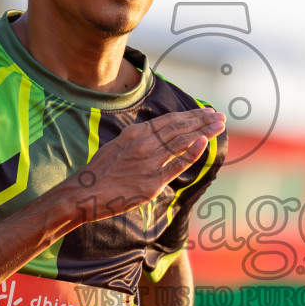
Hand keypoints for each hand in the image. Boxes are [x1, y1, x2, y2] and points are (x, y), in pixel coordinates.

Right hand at [70, 109, 224, 222]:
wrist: (85, 193)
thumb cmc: (100, 172)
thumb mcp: (118, 146)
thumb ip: (138, 139)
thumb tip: (155, 135)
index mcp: (136, 133)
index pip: (170, 120)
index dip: (190, 115)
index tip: (205, 112)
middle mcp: (144, 144)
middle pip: (180, 127)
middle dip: (202, 120)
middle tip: (219, 116)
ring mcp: (149, 162)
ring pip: (182, 141)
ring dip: (203, 131)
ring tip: (219, 125)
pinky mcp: (152, 181)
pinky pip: (177, 164)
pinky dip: (192, 152)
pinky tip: (205, 143)